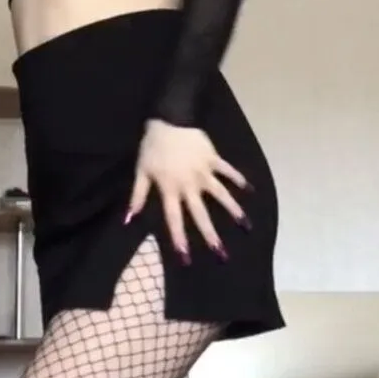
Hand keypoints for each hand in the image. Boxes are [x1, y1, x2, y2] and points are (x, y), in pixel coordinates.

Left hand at [127, 120, 248, 260]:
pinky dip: (238, 179)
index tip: (186, 258)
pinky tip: (250, 189)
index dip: (179, 239)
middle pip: (201, 214)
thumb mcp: (141, 172)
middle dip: (211, 235)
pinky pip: (228, 171)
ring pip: (221, 195)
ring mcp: (204, 172)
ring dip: (233, 210)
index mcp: (170, 189)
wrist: (169, 119)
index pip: (174, 219)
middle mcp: (189, 185)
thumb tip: (128, 220)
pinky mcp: (213, 159)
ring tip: (246, 226)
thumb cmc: (152, 147)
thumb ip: (137, 197)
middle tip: (222, 254)